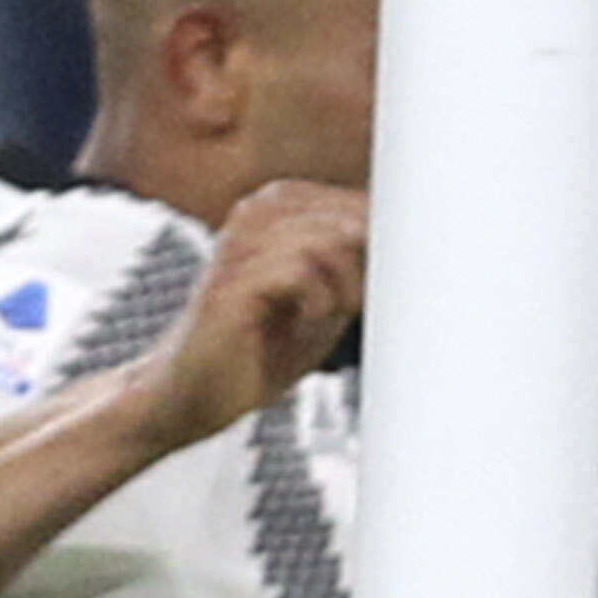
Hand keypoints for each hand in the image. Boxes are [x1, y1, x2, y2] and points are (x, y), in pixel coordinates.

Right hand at [172, 173, 368, 423]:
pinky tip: (307, 322)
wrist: (189, 395)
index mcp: (274, 209)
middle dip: (366, 266)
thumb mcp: (321, 304)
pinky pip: (300, 271)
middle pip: (346, 216)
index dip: (379, 242)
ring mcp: (239, 247)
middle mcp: (253, 216)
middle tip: (354, 306)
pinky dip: (319, 302)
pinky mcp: (229, 284)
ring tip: (329, 316)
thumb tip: (408, 249)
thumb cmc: (256, 352)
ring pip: (327, 242)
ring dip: (345, 288)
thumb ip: (355, 273)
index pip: (351, 202)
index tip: (382, 281)